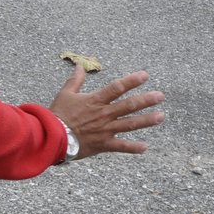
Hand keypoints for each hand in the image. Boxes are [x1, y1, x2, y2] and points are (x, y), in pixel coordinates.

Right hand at [49, 67, 164, 160]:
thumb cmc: (57, 114)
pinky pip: (121, 146)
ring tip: (161, 116)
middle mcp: (104, 114)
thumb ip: (75, 80)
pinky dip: (133, 147)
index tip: (145, 76)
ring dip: (146, 120)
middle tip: (161, 96)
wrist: (51, 137)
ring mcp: (105, 130)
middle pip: (129, 105)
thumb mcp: (65, 94)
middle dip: (146, 100)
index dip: (132, 80)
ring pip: (130, 124)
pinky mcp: (103, 144)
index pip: (117, 87)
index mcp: (96, 100)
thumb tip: (80, 65)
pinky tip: (145, 147)